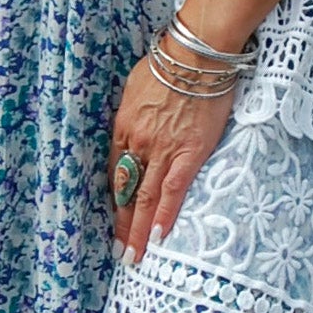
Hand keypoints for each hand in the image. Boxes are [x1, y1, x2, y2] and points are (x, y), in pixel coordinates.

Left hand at [108, 49, 234, 265]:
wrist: (196, 55)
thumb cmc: (169, 62)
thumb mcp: (137, 86)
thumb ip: (135, 111)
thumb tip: (137, 125)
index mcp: (123, 126)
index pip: (116, 171)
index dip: (117, 197)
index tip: (117, 216)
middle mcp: (137, 143)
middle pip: (126, 190)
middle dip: (122, 223)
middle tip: (119, 252)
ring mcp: (162, 150)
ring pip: (146, 198)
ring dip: (139, 230)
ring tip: (134, 257)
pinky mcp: (189, 152)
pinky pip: (173, 190)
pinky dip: (165, 215)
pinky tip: (159, 237)